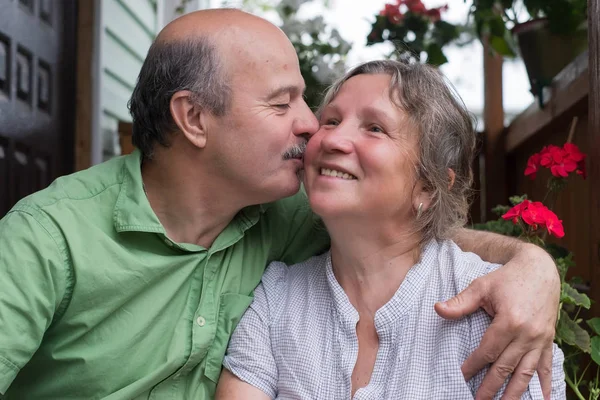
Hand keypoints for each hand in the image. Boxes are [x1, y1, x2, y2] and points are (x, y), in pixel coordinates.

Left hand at [434, 244, 559, 399]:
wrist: (540, 269)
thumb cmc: (507, 278)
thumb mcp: (481, 286)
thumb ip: (460, 302)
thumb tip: (438, 309)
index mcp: (509, 321)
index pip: (487, 351)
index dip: (473, 366)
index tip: (461, 377)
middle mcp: (527, 334)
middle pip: (506, 367)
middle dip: (491, 387)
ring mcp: (540, 339)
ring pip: (526, 372)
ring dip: (515, 392)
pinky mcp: (549, 340)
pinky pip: (547, 366)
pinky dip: (544, 385)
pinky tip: (542, 399)